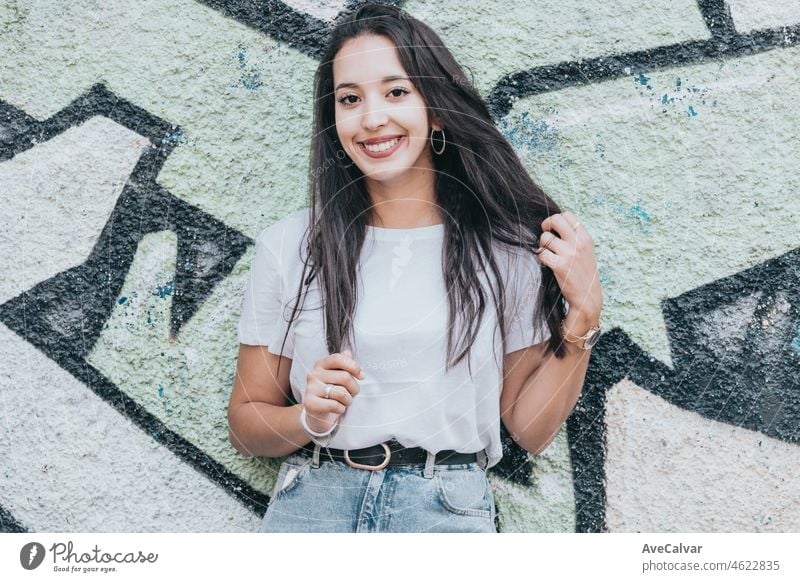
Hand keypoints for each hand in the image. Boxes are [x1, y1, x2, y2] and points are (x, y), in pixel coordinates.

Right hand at [302, 349, 363, 433]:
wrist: (319, 415)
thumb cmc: (332, 393)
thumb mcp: (339, 377)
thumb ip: (344, 364)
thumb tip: (348, 353)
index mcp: (321, 364)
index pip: (338, 359)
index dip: (353, 366)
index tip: (361, 376)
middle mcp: (313, 374)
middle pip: (345, 377)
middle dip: (354, 388)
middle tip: (352, 393)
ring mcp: (310, 388)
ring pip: (342, 393)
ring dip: (348, 400)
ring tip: (344, 401)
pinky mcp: (310, 403)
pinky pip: (335, 405)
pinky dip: (341, 409)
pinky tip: (336, 408)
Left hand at [536, 211, 602, 333]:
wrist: (587, 296)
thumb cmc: (584, 273)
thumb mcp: (586, 251)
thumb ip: (574, 237)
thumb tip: (553, 224)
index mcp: (586, 237)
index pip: (567, 215)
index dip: (556, 220)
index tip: (553, 230)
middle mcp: (578, 243)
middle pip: (555, 219)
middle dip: (546, 225)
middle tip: (546, 236)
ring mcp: (569, 254)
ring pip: (545, 237)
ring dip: (542, 245)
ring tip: (549, 254)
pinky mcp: (559, 265)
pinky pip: (541, 253)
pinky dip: (541, 257)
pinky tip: (547, 263)